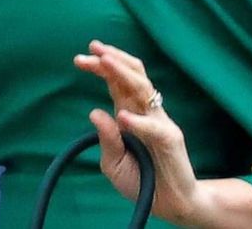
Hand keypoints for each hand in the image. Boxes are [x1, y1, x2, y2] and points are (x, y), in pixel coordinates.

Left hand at [75, 41, 206, 225]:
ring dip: (124, 74)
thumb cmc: (141, 180)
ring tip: (106, 62)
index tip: (80, 58)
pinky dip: (138, 121)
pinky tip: (122, 117)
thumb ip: (106, 140)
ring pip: (144, 89)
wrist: (169, 204)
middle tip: (93, 48)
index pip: (116, 81)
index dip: (101, 66)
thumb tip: (95, 112)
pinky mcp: (171, 139)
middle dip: (113, 59)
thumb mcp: (113, 164)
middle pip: (132, 75)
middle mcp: (144, 111)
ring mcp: (159, 122)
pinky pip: (154, 127)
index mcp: (129, 112)